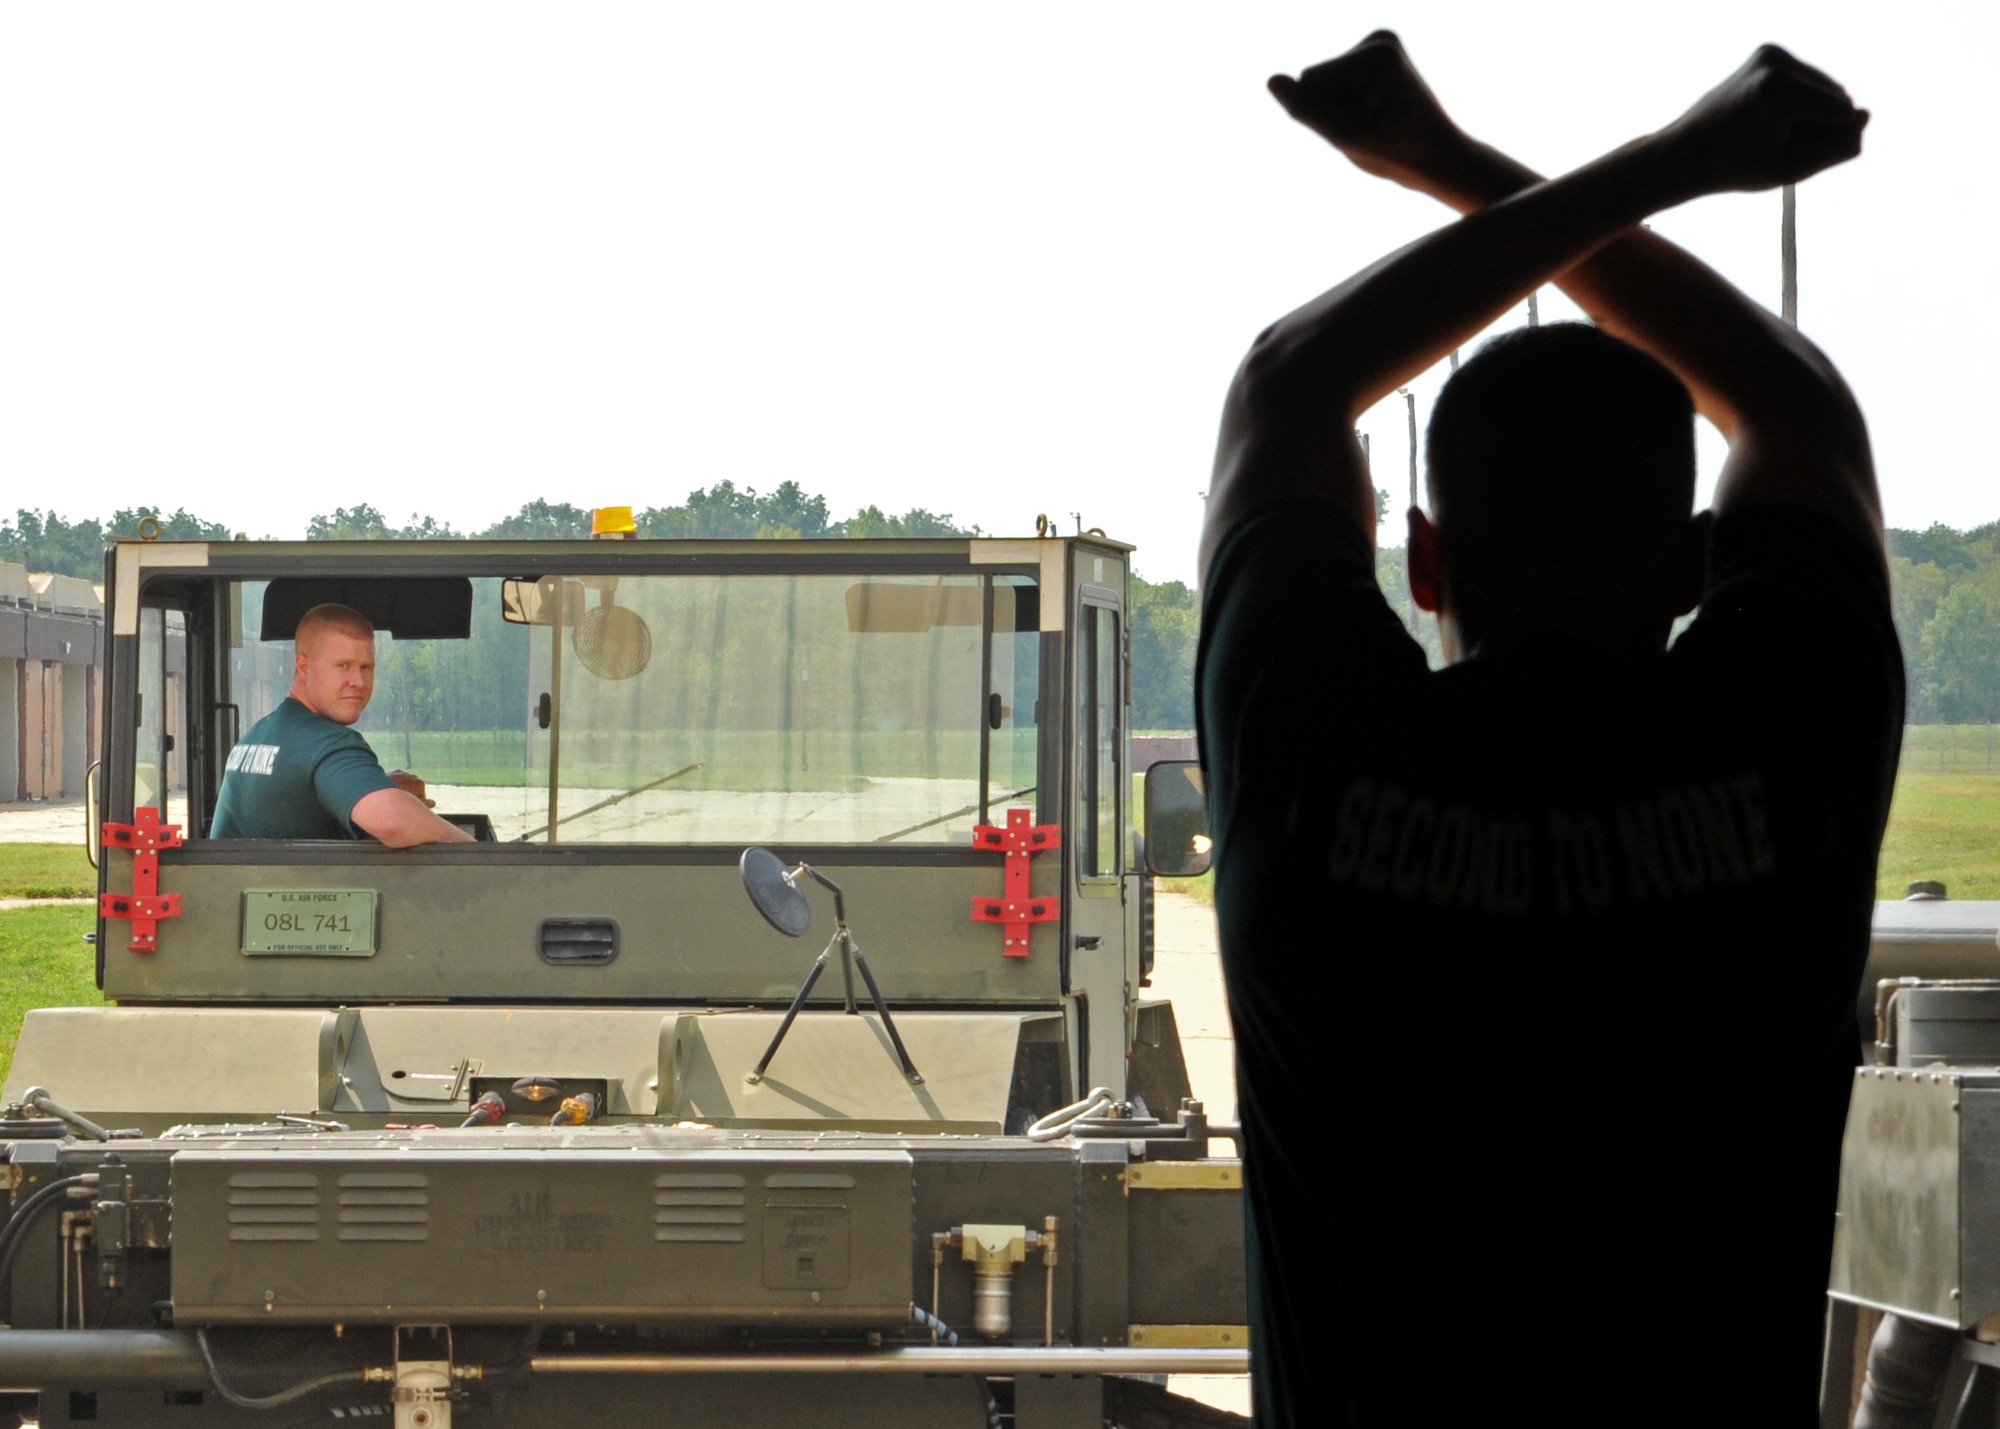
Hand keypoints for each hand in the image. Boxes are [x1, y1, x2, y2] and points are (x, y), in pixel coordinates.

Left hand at [388, 770, 434, 807]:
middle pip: (414, 789)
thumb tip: (433, 803)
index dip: (415, 803)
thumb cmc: (396, 800)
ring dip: (402, 789)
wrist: (377, 791)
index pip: (421, 796)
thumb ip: (426, 804)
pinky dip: (394, 784)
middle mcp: (412, 775)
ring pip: (405, 784)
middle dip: (409, 795)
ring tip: (393, 797)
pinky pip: (397, 780)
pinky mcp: (393, 772)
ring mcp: (403, 773)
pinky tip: (389, 791)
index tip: (407, 807)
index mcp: (419, 782)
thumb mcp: (412, 805)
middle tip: (400, 803)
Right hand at [1268, 31, 1469, 191]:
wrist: (1437, 156)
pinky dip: (1345, 104)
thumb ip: (1305, 108)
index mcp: (1378, 55)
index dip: (1330, 116)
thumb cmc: (1395, 152)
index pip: (1311, 82)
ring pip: (1319, 83)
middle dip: (1333, 110)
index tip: (1369, 128)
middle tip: (1372, 128)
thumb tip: (1272, 80)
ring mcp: (1378, 45)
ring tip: (1376, 122)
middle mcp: (1381, 39)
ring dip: (1340, 110)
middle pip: (1314, 78)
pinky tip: (1374, 112)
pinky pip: (1329, 84)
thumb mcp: (1345, 136)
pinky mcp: (1372, 56)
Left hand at [1662, 45, 1867, 192]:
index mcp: (1778, 90)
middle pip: (1839, 95)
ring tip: (1769, 131)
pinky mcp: (1767, 52)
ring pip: (1828, 86)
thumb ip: (1838, 147)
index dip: (1826, 141)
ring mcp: (1771, 53)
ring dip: (1812, 113)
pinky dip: (1801, 100)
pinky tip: (1770, 116)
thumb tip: (1865, 116)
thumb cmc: (1733, 167)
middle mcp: (1775, 62)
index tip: (1786, 152)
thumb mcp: (1791, 169)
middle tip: (1773, 143)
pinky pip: (1810, 79)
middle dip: (1820, 124)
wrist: (1683, 152)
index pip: (1843, 113)